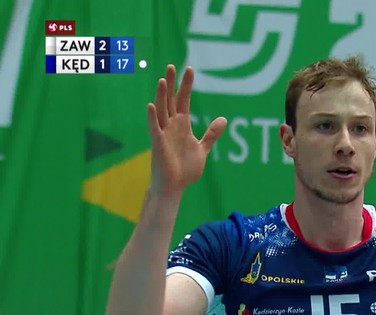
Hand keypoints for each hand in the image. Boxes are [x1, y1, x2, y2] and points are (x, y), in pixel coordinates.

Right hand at [146, 65, 226, 195]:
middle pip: (170, 100)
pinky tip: (151, 105)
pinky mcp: (158, 144)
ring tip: (162, 80)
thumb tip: (223, 120)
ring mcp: (163, 134)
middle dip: (171, 84)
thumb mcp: (202, 149)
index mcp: (182, 125)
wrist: (175, 187)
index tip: (189, 69)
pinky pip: (154, 128)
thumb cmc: (185, 169)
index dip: (186, 85)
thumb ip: (211, 134)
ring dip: (161, 96)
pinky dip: (152, 117)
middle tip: (172, 66)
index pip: (183, 100)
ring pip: (161, 110)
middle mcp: (171, 126)